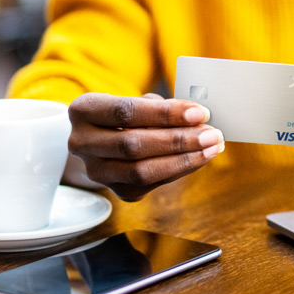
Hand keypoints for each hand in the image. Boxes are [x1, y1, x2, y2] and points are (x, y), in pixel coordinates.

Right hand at [68, 92, 223, 201]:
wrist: (104, 143)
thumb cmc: (127, 116)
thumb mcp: (137, 102)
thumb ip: (161, 108)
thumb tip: (197, 118)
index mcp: (83, 111)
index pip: (126, 112)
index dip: (165, 114)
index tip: (200, 113)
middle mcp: (81, 143)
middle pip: (133, 145)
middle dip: (178, 140)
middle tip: (211, 134)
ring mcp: (97, 172)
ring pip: (142, 171)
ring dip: (184, 159)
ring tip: (212, 147)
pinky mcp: (118, 191)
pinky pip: (154, 183)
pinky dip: (181, 169)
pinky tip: (201, 158)